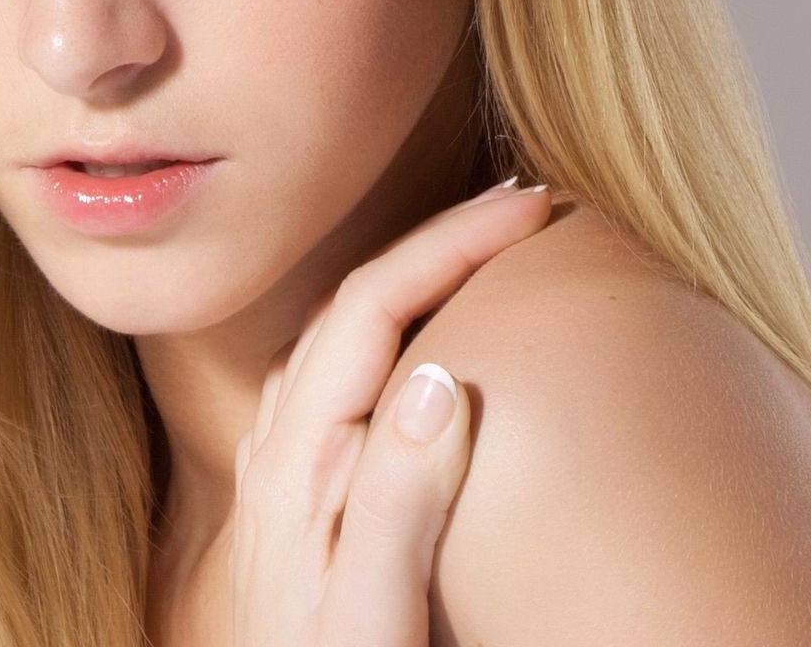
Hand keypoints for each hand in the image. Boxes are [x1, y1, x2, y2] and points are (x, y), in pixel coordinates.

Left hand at [229, 179, 554, 646]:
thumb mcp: (370, 614)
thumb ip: (397, 500)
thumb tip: (443, 375)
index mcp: (296, 466)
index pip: (373, 307)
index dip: (451, 241)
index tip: (532, 205)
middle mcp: (278, 460)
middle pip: (353, 307)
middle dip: (438, 243)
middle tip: (525, 207)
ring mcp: (284, 485)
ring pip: (342, 342)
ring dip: (413, 284)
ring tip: (483, 257)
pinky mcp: (299, 514)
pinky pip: (341, 387)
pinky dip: (392, 340)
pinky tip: (422, 356)